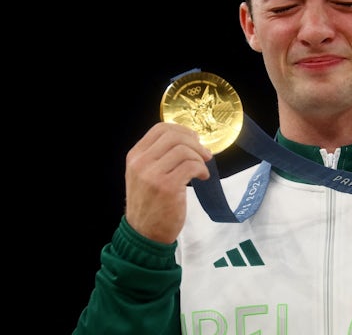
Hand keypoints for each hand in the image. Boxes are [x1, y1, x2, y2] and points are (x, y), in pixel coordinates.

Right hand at [124, 122, 212, 243]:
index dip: (182, 130)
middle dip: (194, 142)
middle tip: (204, 153)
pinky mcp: (167, 187)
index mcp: (135, 156)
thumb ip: (159, 156)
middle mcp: (141, 163)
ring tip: (202, 169)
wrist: (144, 234)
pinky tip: (202, 177)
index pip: (160, 129)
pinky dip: (202, 169)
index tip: (194, 139)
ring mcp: (153, 175)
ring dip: (199, 158)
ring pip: (184, 150)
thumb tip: (189, 139)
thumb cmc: (150, 204)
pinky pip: (191, 166)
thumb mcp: (144, 175)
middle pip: (174, 136)